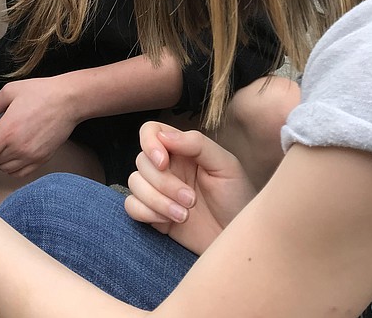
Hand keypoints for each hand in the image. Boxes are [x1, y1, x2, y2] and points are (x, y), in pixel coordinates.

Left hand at [0, 77, 77, 176]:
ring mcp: (30, 156)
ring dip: (0, 161)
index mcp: (7, 131)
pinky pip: (20, 173)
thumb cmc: (41, 93)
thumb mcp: (10, 91)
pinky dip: (12, 168)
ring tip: (3, 147)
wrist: (67, 100)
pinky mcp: (41, 159)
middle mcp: (18, 148)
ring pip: (5, 169)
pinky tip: (14, 155)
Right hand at [125, 122, 256, 254]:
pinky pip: (131, 205)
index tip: (163, 163)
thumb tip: (163, 136)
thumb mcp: (226, 166)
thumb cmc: (237, 199)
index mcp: (182, 150)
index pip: (151, 131)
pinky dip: (145, 212)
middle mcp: (167, 167)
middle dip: (164, 183)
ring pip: (135, 183)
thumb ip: (196, 144)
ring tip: (184, 215)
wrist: (239, 239)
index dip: (150, 143)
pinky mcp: (153, 214)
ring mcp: (158, 190)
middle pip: (142, 161)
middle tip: (191, 200)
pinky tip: (167, 221)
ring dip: (157, 200)